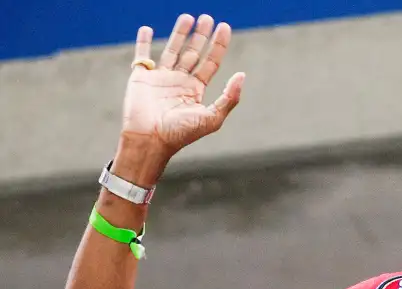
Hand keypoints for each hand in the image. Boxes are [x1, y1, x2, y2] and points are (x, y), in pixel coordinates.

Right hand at [119, 14, 243, 175]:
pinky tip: (148, 29)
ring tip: (188, 17)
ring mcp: (160, 79)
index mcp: (196, 91)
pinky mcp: (141, 77)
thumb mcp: (211, 118)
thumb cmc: (181, 134)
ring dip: (180, 33)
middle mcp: (180, 83)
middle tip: (208, 18)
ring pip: (172, 49)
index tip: (224, 27)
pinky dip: (144, 42)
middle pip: (193, 53)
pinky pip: (143, 56)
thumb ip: (229, 98)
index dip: (218, 46)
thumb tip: (242, 75)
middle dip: (201, 36)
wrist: (150, 140)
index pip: (210, 63)